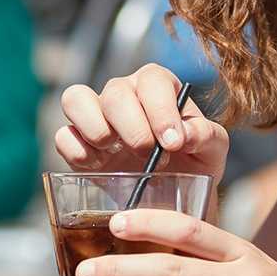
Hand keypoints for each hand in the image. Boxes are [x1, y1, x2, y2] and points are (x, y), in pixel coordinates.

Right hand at [56, 63, 228, 185]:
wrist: (174, 196)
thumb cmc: (194, 163)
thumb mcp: (213, 150)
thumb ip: (206, 136)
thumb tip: (184, 134)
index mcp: (158, 87)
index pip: (152, 79)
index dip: (160, 109)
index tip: (172, 143)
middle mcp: (123, 94)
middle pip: (114, 91)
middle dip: (133, 127)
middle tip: (149, 155)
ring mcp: (95, 116)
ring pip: (75, 99)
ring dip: (97, 129)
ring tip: (116, 153)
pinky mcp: (76, 143)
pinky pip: (63, 135)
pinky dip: (78, 151)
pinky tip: (100, 167)